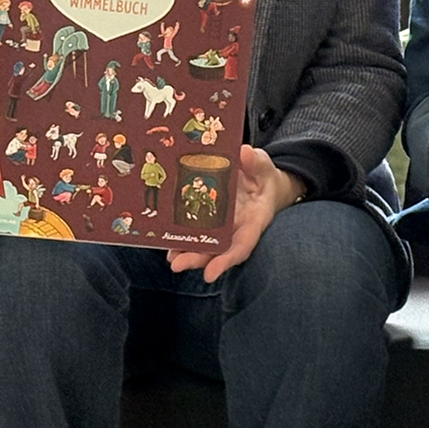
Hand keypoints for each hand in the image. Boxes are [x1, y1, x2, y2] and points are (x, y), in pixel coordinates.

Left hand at [168, 145, 302, 282]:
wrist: (259, 178)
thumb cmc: (262, 174)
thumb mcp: (263, 165)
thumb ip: (255, 162)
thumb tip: (243, 154)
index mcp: (255, 220)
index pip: (242, 244)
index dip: (226, 260)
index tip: (210, 274)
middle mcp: (236, 229)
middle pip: (218, 250)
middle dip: (197, 259)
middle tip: (177, 264)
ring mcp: (221, 226)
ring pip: (204, 245)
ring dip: (186, 253)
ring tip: (170, 258)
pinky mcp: (208, 219)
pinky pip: (195, 230)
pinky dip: (181, 237)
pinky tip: (165, 239)